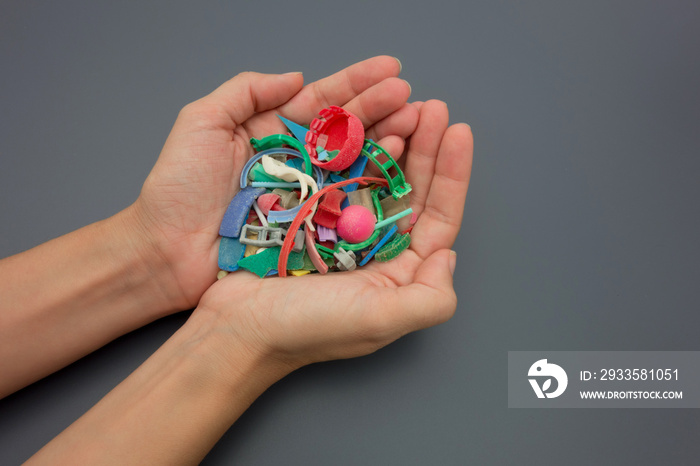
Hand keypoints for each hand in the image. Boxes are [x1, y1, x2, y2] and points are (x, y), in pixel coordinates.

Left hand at [128, 56, 415, 311]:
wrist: (166, 251)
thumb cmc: (177, 189)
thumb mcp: (202, 122)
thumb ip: (246, 91)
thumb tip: (295, 76)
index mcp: (271, 130)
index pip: (323, 100)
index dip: (357, 82)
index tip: (391, 68)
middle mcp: (296, 159)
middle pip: (346, 128)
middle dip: (382, 108)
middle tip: (412, 97)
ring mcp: (306, 192)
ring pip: (354, 160)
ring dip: (386, 139)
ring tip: (414, 122)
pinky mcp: (311, 224)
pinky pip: (347, 198)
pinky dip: (373, 179)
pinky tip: (394, 160)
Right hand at [196, 100, 472, 367]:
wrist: (237, 327)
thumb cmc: (307, 329)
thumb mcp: (379, 321)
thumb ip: (429, 298)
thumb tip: (449, 255)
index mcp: (400, 273)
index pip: (439, 217)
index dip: (453, 174)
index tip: (459, 131)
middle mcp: (378, 249)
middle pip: (413, 189)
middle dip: (426, 147)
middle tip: (432, 105)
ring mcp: (345, 230)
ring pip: (378, 176)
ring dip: (394, 139)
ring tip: (403, 103)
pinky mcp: (313, 216)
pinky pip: (340, 174)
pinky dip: (353, 149)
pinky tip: (362, 124)